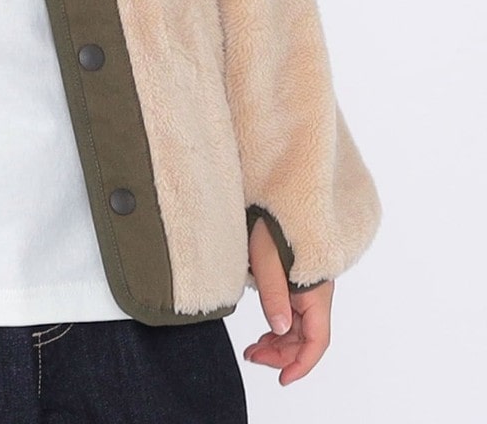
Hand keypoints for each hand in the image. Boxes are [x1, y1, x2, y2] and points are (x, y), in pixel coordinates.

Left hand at [243, 215, 333, 384]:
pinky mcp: (297, 280)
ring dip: (280, 343)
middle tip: (253, 357)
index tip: (282, 379)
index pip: (317, 340)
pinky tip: (264, 332)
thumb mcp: (266, 259)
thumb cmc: (271, 221)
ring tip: (254, 350)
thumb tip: (279, 331)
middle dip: (283, 354)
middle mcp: (316, 293)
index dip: (302, 364)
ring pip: (300, 327)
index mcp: (315, 291)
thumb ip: (273, 296)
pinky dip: (280, 327)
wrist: (275, 192)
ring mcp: (307, 287)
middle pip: (307, 337)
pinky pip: (293, 313)